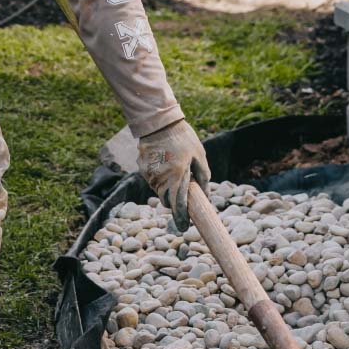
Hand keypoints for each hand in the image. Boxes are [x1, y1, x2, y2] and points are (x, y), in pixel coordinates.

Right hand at [137, 118, 210, 233]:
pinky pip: (151, 179)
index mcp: (178, 175)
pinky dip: (159, 178)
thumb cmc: (183, 137)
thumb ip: (203, 176)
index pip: (178, 205)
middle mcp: (161, 178)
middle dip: (174, 203)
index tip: (184, 227)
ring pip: (158, 191)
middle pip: (166, 201)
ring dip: (166, 190)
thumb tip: (206, 195)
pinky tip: (164, 164)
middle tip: (182, 196)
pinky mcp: (141, 168)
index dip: (181, 218)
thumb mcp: (199, 155)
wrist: (159, 122)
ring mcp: (149, 173)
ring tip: (174, 174)